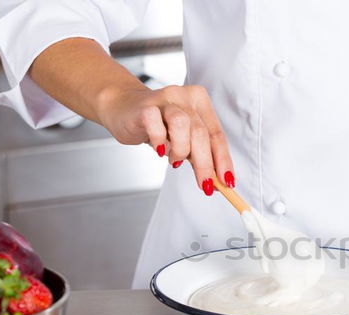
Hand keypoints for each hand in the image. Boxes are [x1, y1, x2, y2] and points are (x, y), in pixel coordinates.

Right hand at [96, 84, 233, 194]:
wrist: (122, 108)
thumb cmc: (157, 124)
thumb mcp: (184, 139)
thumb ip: (200, 155)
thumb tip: (216, 181)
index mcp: (200, 102)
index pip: (217, 135)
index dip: (223, 160)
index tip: (226, 182)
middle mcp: (185, 97)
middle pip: (202, 133)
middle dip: (205, 164)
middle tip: (205, 184)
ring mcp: (164, 99)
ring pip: (182, 125)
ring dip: (180, 150)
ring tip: (173, 159)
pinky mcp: (144, 106)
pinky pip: (155, 124)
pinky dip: (159, 141)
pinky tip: (159, 149)